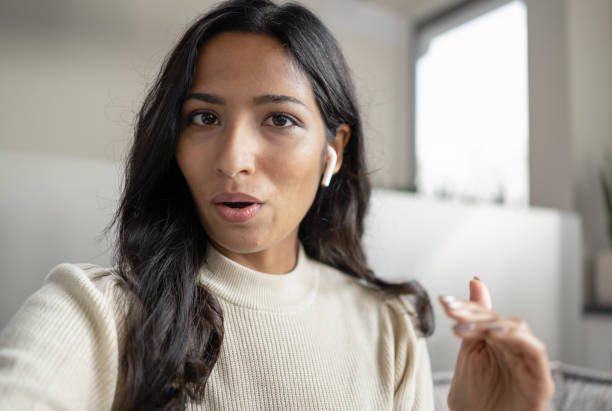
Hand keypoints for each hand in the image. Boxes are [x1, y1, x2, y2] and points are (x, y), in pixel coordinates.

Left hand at [439, 278, 553, 410]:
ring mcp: (528, 361)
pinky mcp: (540, 378)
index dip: (465, 306)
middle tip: (450, 310)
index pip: (483, 315)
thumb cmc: (477, 401)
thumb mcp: (469, 354)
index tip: (443, 301)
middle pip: (498, 318)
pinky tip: (493, 334)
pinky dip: (516, 337)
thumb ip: (471, 320)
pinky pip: (535, 350)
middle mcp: (513, 347)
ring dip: (490, 322)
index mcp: (495, 341)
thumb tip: (477, 281)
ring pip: (517, 328)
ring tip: (464, 326)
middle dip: (472, 312)